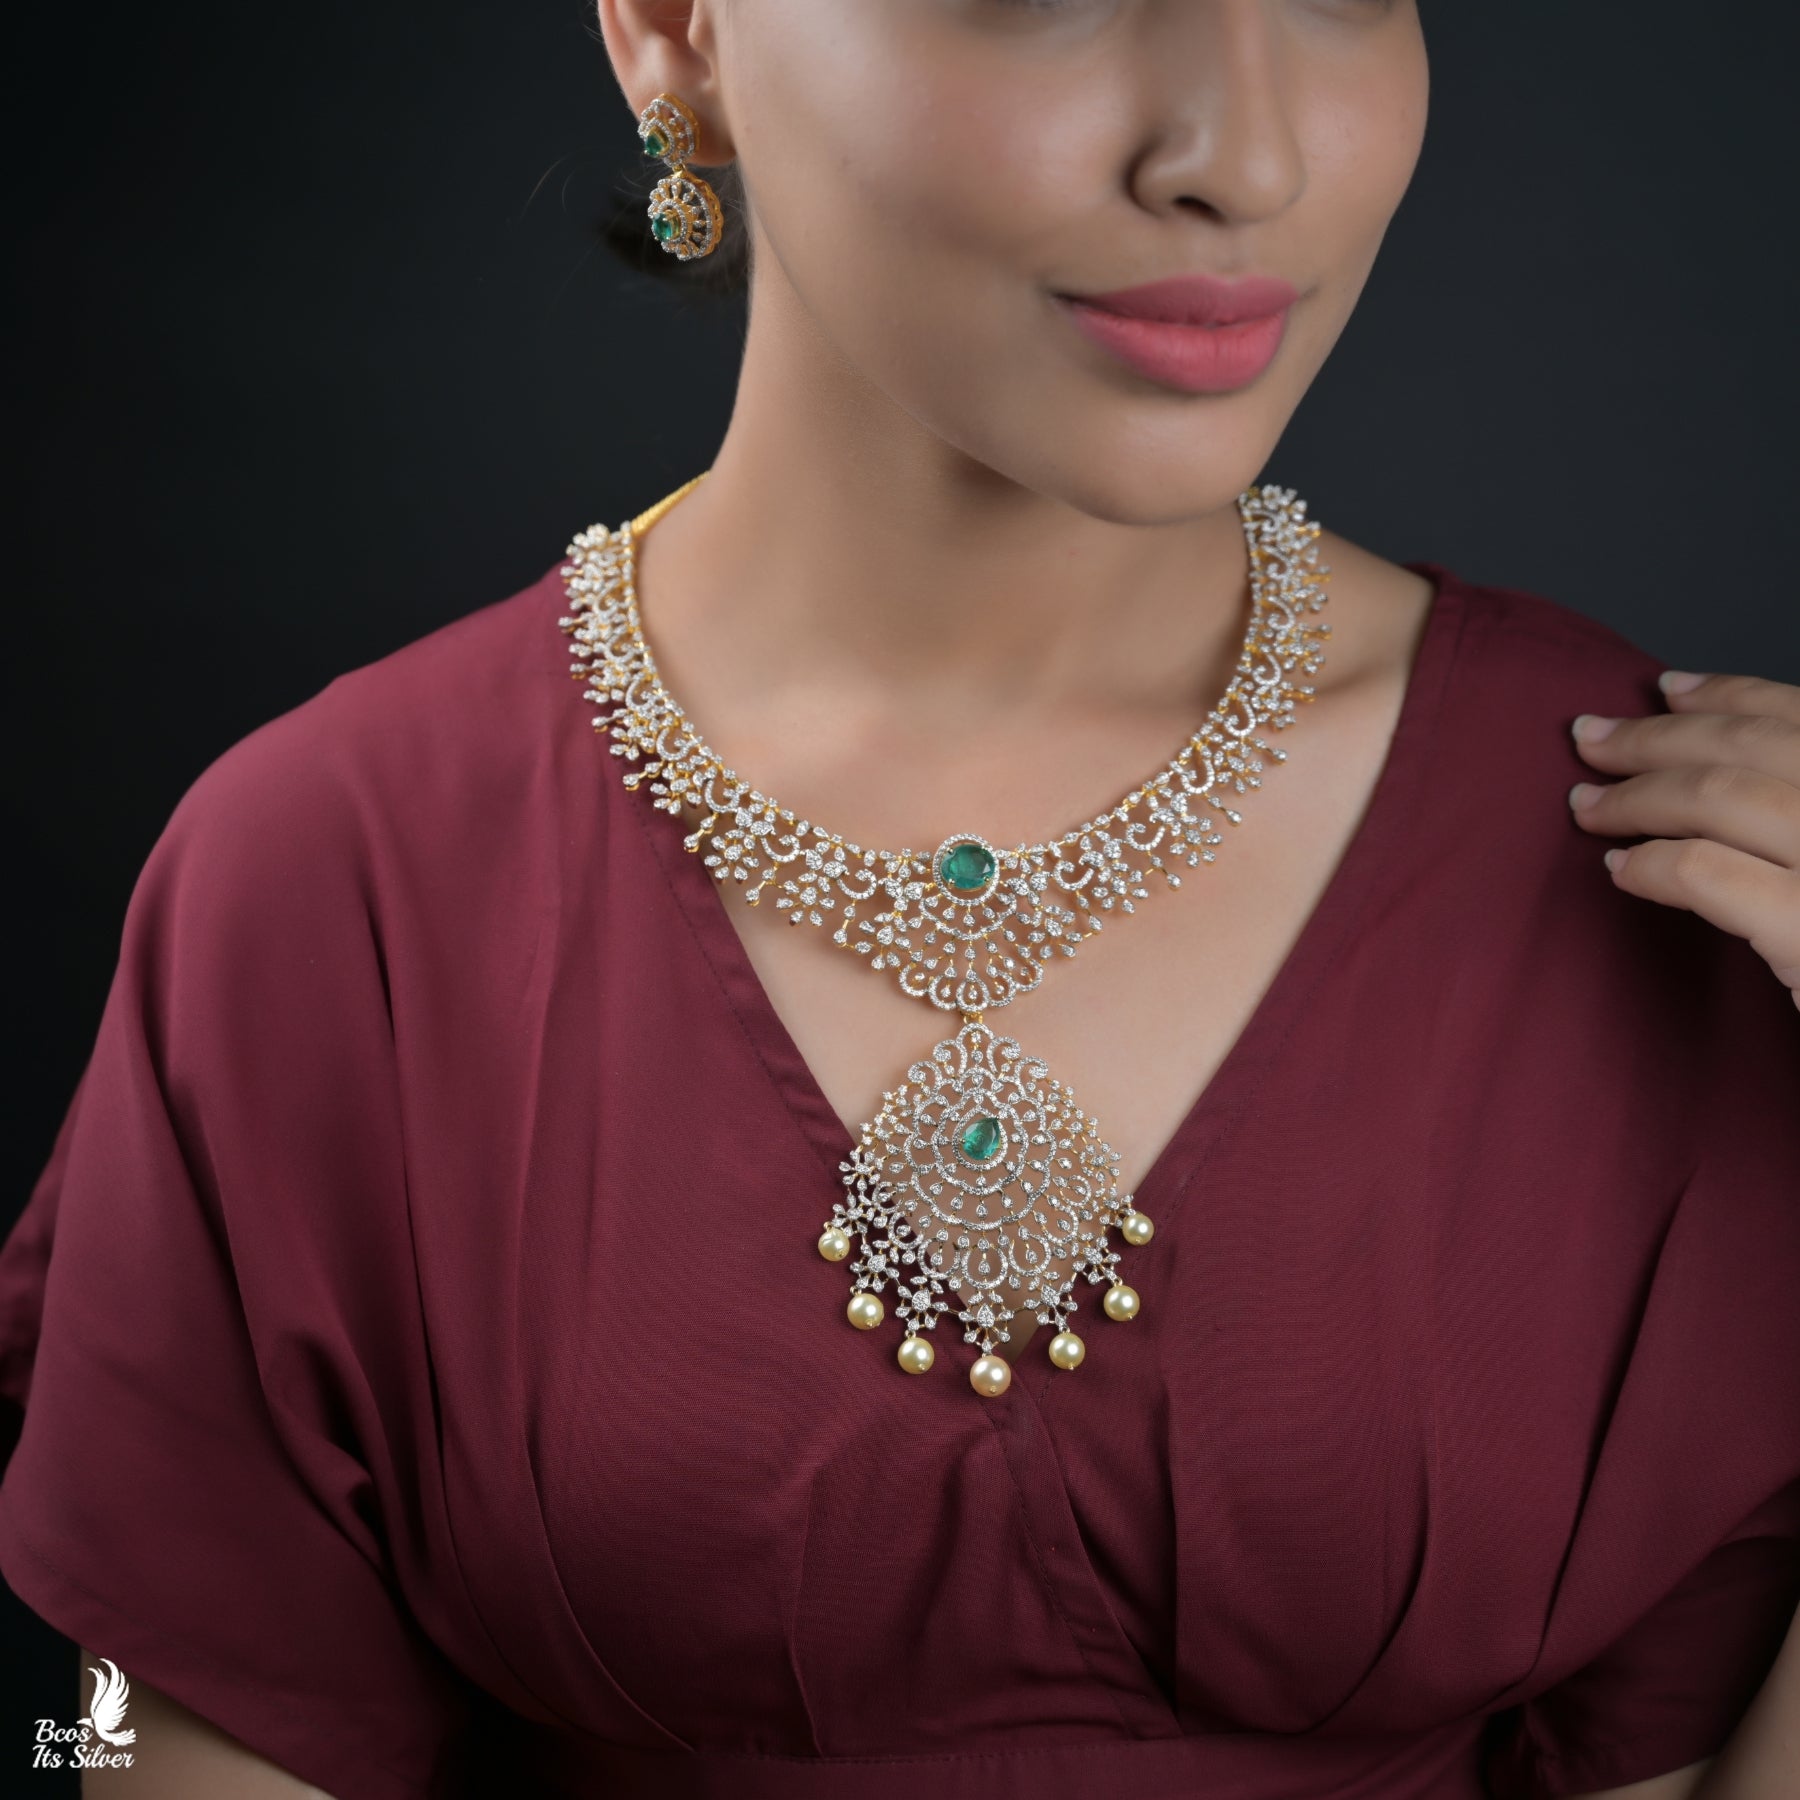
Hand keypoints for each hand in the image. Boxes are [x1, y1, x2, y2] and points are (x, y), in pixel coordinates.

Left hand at [1567, 670, 1799, 1008]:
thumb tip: (1717, 771)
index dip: (1732, 693)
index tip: (1666, 689)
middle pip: (1754, 746)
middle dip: (1659, 736)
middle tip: (1588, 737)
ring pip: (1722, 798)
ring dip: (1638, 794)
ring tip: (1587, 806)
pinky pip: (1711, 874)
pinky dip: (1653, 862)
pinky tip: (1619, 868)